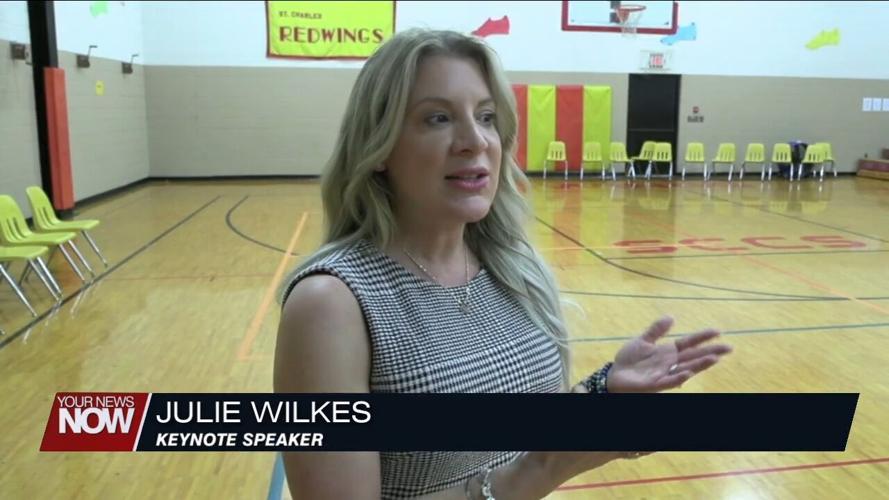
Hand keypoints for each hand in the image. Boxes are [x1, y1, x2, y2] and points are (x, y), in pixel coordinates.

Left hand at [606, 316, 731, 392]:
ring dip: (700, 365)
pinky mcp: (654, 384)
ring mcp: (664, 374)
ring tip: (715, 359)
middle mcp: (670, 363)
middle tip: (729, 347)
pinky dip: (678, 378)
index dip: (703, 337)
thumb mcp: (643, 340)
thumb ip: (656, 330)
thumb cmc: (630, 360)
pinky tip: (687, 373)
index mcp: (668, 352)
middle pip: (694, 356)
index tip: (718, 330)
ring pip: (686, 369)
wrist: (615, 374)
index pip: (689, 343)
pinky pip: (669, 381)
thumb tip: (672, 316)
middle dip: (711, 352)